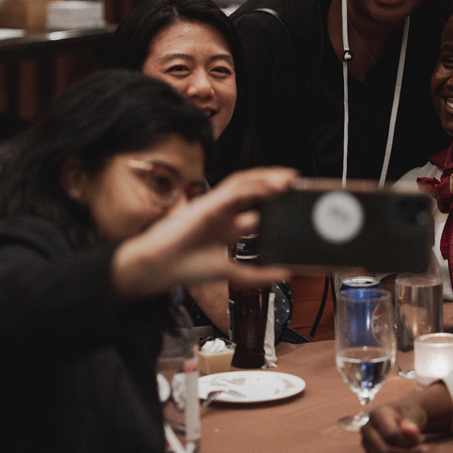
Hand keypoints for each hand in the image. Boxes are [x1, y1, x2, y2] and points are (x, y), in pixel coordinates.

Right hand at [111, 167, 296, 299]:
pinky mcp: (208, 204)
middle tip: (296, 184)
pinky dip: (254, 186)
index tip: (295, 202)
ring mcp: (215, 206)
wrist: (157, 269)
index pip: (255, 207)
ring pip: (245, 184)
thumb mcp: (229, 272)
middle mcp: (223, 212)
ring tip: (289, 179)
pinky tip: (271, 185)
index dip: (275, 201)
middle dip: (274, 185)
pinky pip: (234, 190)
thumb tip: (284, 274)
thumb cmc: (184, 268)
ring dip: (267, 178)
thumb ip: (256, 274)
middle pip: (253, 190)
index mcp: (227, 226)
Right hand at [361, 397, 429, 452]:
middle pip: (385, 451)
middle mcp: (367, 428)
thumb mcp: (414, 412)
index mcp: (377, 414)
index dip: (409, 441)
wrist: (404, 415)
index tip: (421, 439)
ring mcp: (366, 441)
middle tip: (422, 448)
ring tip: (417, 450)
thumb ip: (412, 421)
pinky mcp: (370, 452)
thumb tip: (410, 431)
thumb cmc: (409, 412)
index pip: (391, 435)